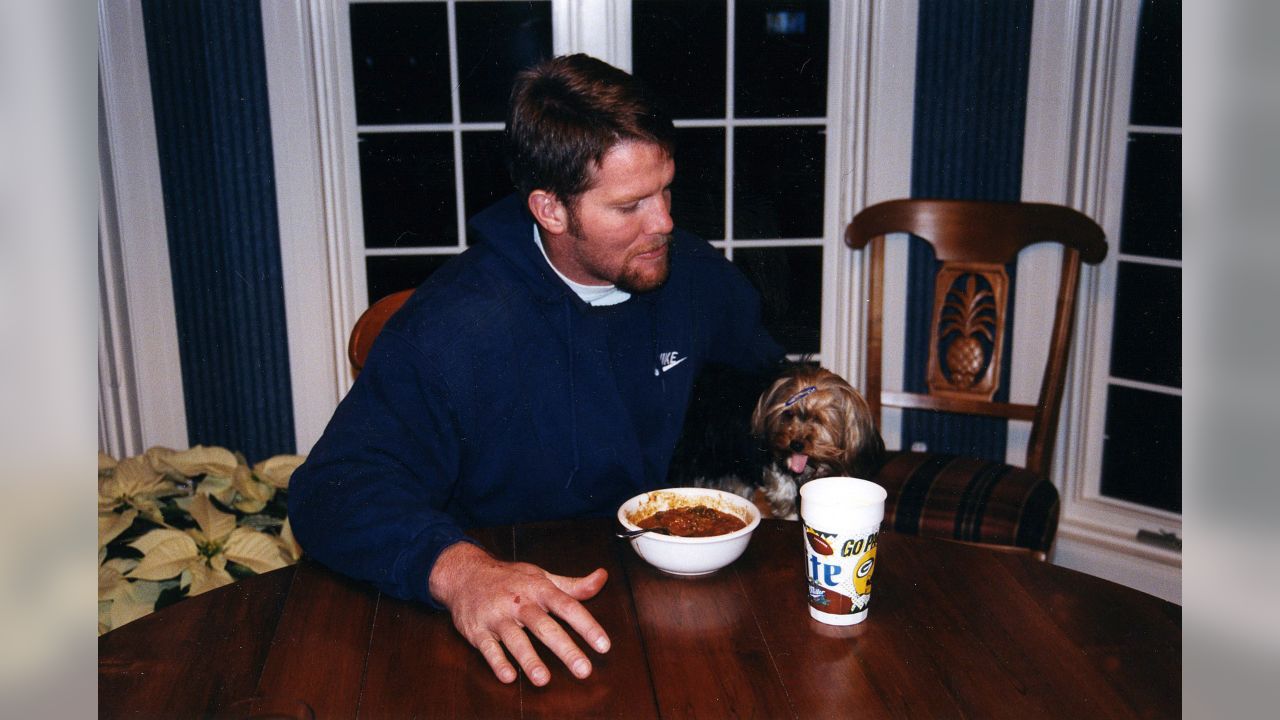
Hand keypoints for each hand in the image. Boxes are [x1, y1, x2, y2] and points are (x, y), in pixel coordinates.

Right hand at [428, 541, 610, 685]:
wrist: (464, 574)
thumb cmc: (509, 578)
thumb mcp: (541, 577)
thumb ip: (572, 585)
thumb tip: (602, 578)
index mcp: (539, 589)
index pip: (567, 606)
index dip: (587, 626)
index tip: (604, 646)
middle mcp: (519, 602)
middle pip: (544, 626)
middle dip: (565, 649)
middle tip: (583, 670)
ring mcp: (497, 616)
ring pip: (515, 640)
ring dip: (529, 660)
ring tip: (544, 680)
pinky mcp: (477, 630)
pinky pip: (488, 648)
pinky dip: (497, 662)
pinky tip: (508, 676)